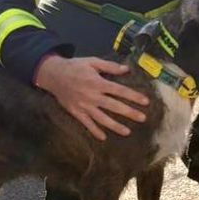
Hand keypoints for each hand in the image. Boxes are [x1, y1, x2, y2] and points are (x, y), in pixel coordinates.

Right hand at [35, 55, 149, 140]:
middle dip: (129, 113)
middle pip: (114, 106)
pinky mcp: (76, 112)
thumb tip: (126, 69)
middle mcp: (92, 96)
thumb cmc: (75, 66)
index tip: (145, 101)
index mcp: (98, 82)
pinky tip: (103, 138)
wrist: (53, 74)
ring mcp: (84, 106)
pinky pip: (87, 124)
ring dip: (115, 126)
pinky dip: (94, 131)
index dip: (133, 96)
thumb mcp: (92, 61)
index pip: (120, 90)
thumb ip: (109, 66)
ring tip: (127, 132)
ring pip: (102, 118)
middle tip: (143, 118)